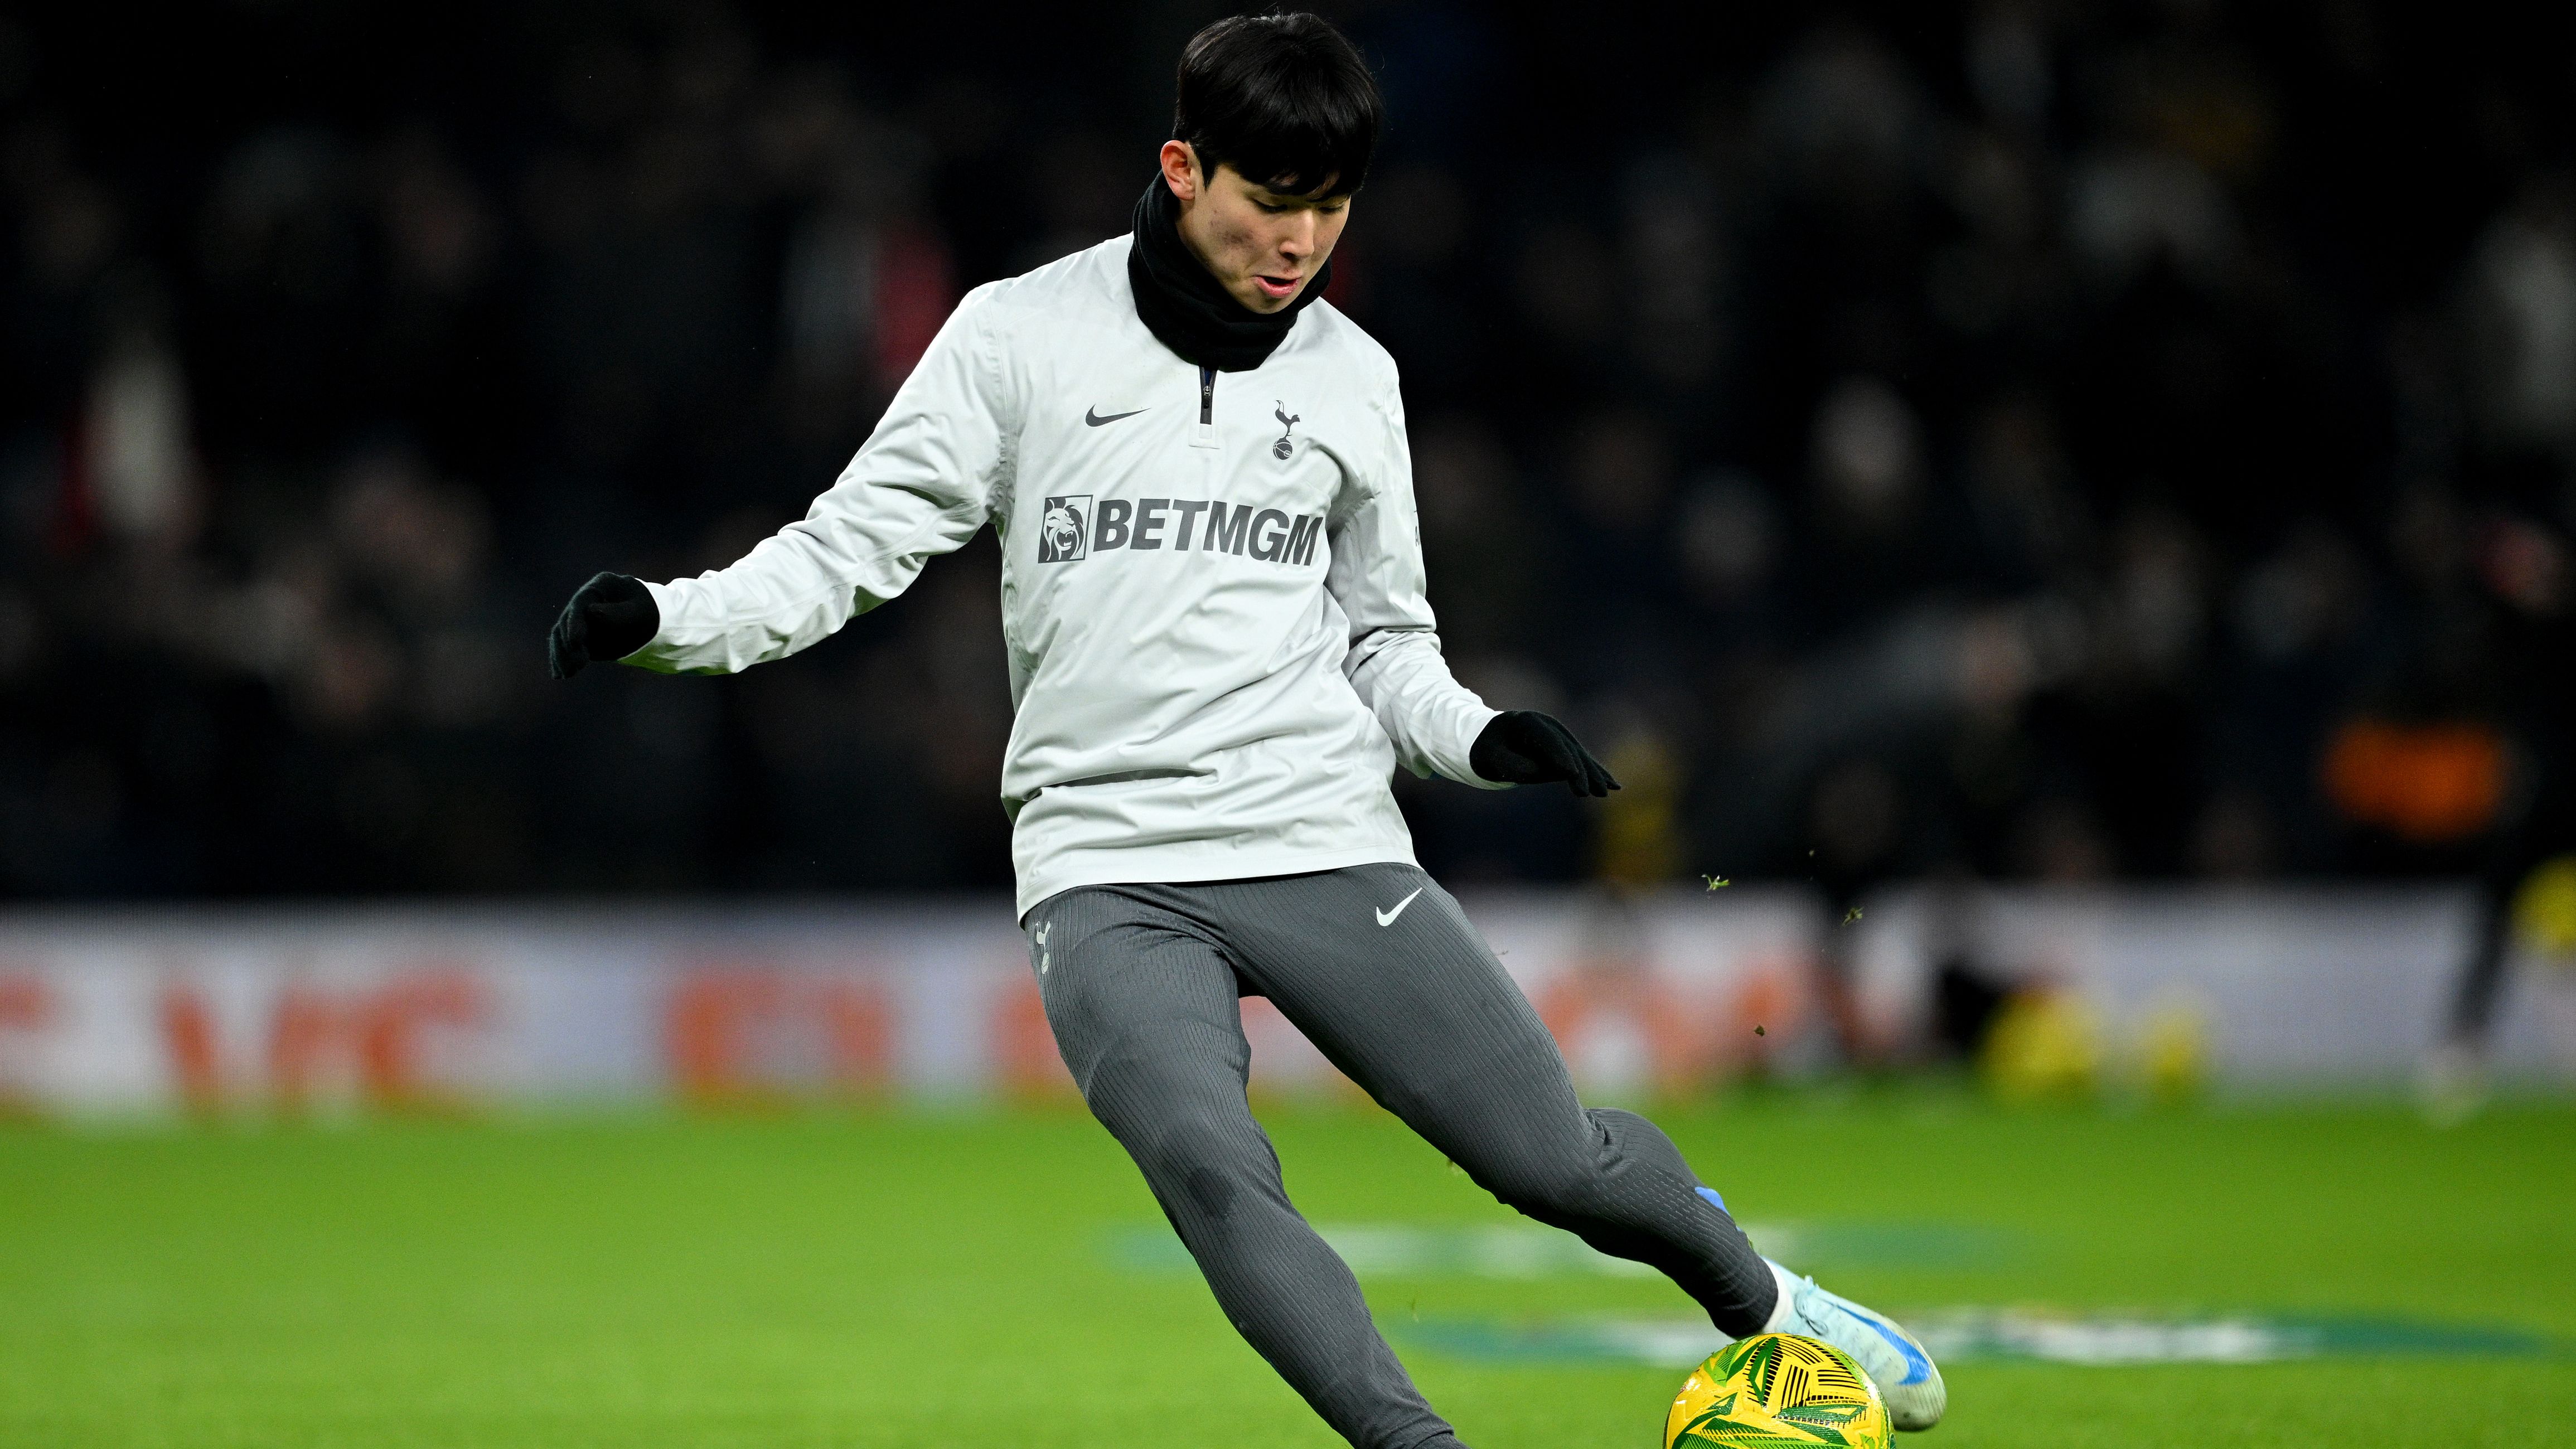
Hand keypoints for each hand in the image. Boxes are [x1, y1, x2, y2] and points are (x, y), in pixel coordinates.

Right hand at [546, 573, 658, 678]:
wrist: (654, 623)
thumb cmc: (650, 614)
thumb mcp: (639, 612)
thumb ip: (618, 613)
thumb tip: (591, 612)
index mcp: (602, 585)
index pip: (581, 602)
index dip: (575, 622)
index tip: (575, 641)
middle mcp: (586, 599)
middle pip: (567, 619)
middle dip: (568, 644)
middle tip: (578, 665)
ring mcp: (581, 616)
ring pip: (561, 633)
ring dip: (561, 654)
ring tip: (566, 675)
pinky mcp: (581, 633)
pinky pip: (565, 645)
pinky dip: (563, 659)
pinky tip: (561, 675)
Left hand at [1469, 710, 1620, 796]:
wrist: (1485, 739)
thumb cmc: (1485, 750)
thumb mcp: (1490, 758)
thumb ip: (1513, 765)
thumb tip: (1541, 773)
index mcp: (1528, 723)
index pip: (1549, 741)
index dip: (1562, 757)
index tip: (1572, 774)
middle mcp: (1548, 725)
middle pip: (1570, 748)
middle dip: (1583, 770)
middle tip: (1595, 792)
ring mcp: (1558, 734)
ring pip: (1580, 755)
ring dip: (1594, 774)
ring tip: (1608, 792)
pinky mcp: (1562, 747)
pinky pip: (1581, 760)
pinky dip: (1595, 772)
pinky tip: (1614, 785)